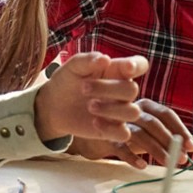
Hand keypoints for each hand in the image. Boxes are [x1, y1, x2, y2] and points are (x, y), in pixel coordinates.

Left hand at [33, 52, 147, 143]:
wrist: (53, 105)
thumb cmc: (67, 80)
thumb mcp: (74, 66)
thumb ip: (89, 60)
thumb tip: (105, 59)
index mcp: (117, 71)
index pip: (140, 65)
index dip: (138, 66)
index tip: (127, 67)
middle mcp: (122, 91)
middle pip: (132, 90)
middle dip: (109, 88)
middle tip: (83, 88)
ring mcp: (119, 111)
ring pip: (133, 112)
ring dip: (111, 109)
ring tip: (89, 106)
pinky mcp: (112, 130)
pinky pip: (124, 134)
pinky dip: (110, 128)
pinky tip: (94, 122)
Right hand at [64, 100, 192, 168]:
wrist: (96, 130)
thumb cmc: (131, 130)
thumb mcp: (153, 132)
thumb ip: (174, 136)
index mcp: (147, 105)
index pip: (167, 114)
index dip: (180, 129)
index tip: (192, 146)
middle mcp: (133, 109)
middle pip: (154, 124)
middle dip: (170, 142)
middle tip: (182, 159)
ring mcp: (118, 121)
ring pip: (139, 135)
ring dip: (156, 151)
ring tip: (168, 165)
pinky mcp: (106, 135)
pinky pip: (120, 146)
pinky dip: (131, 156)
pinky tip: (142, 166)